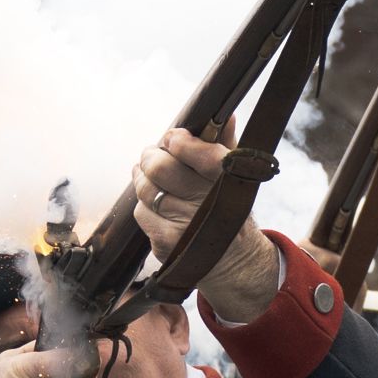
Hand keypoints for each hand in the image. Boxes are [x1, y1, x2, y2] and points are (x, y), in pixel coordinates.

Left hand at [131, 129, 281, 320]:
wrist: (234, 261)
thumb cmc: (230, 211)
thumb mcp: (236, 180)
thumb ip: (227, 146)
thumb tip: (227, 115)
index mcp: (227, 181)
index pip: (192, 149)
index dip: (176, 139)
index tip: (173, 138)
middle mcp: (206, 203)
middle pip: (159, 166)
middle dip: (151, 156)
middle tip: (154, 155)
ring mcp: (184, 225)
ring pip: (145, 188)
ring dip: (144, 179)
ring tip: (153, 177)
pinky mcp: (165, 242)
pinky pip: (141, 211)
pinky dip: (146, 205)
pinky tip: (158, 204)